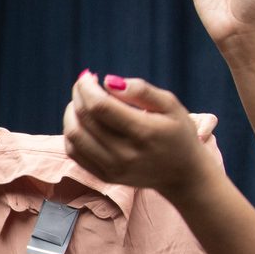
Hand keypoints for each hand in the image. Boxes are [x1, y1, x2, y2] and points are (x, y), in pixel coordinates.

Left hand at [63, 73, 215, 202]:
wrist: (183, 175)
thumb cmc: (177, 133)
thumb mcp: (170, 105)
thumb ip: (141, 91)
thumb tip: (109, 81)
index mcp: (143, 133)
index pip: (100, 107)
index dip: (87, 88)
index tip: (88, 76)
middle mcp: (125, 154)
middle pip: (84, 120)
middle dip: (78, 95)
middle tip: (84, 84)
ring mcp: (113, 169)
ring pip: (74, 136)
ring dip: (71, 113)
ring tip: (82, 102)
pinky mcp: (104, 177)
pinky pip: (74, 152)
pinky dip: (72, 132)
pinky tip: (83, 122)